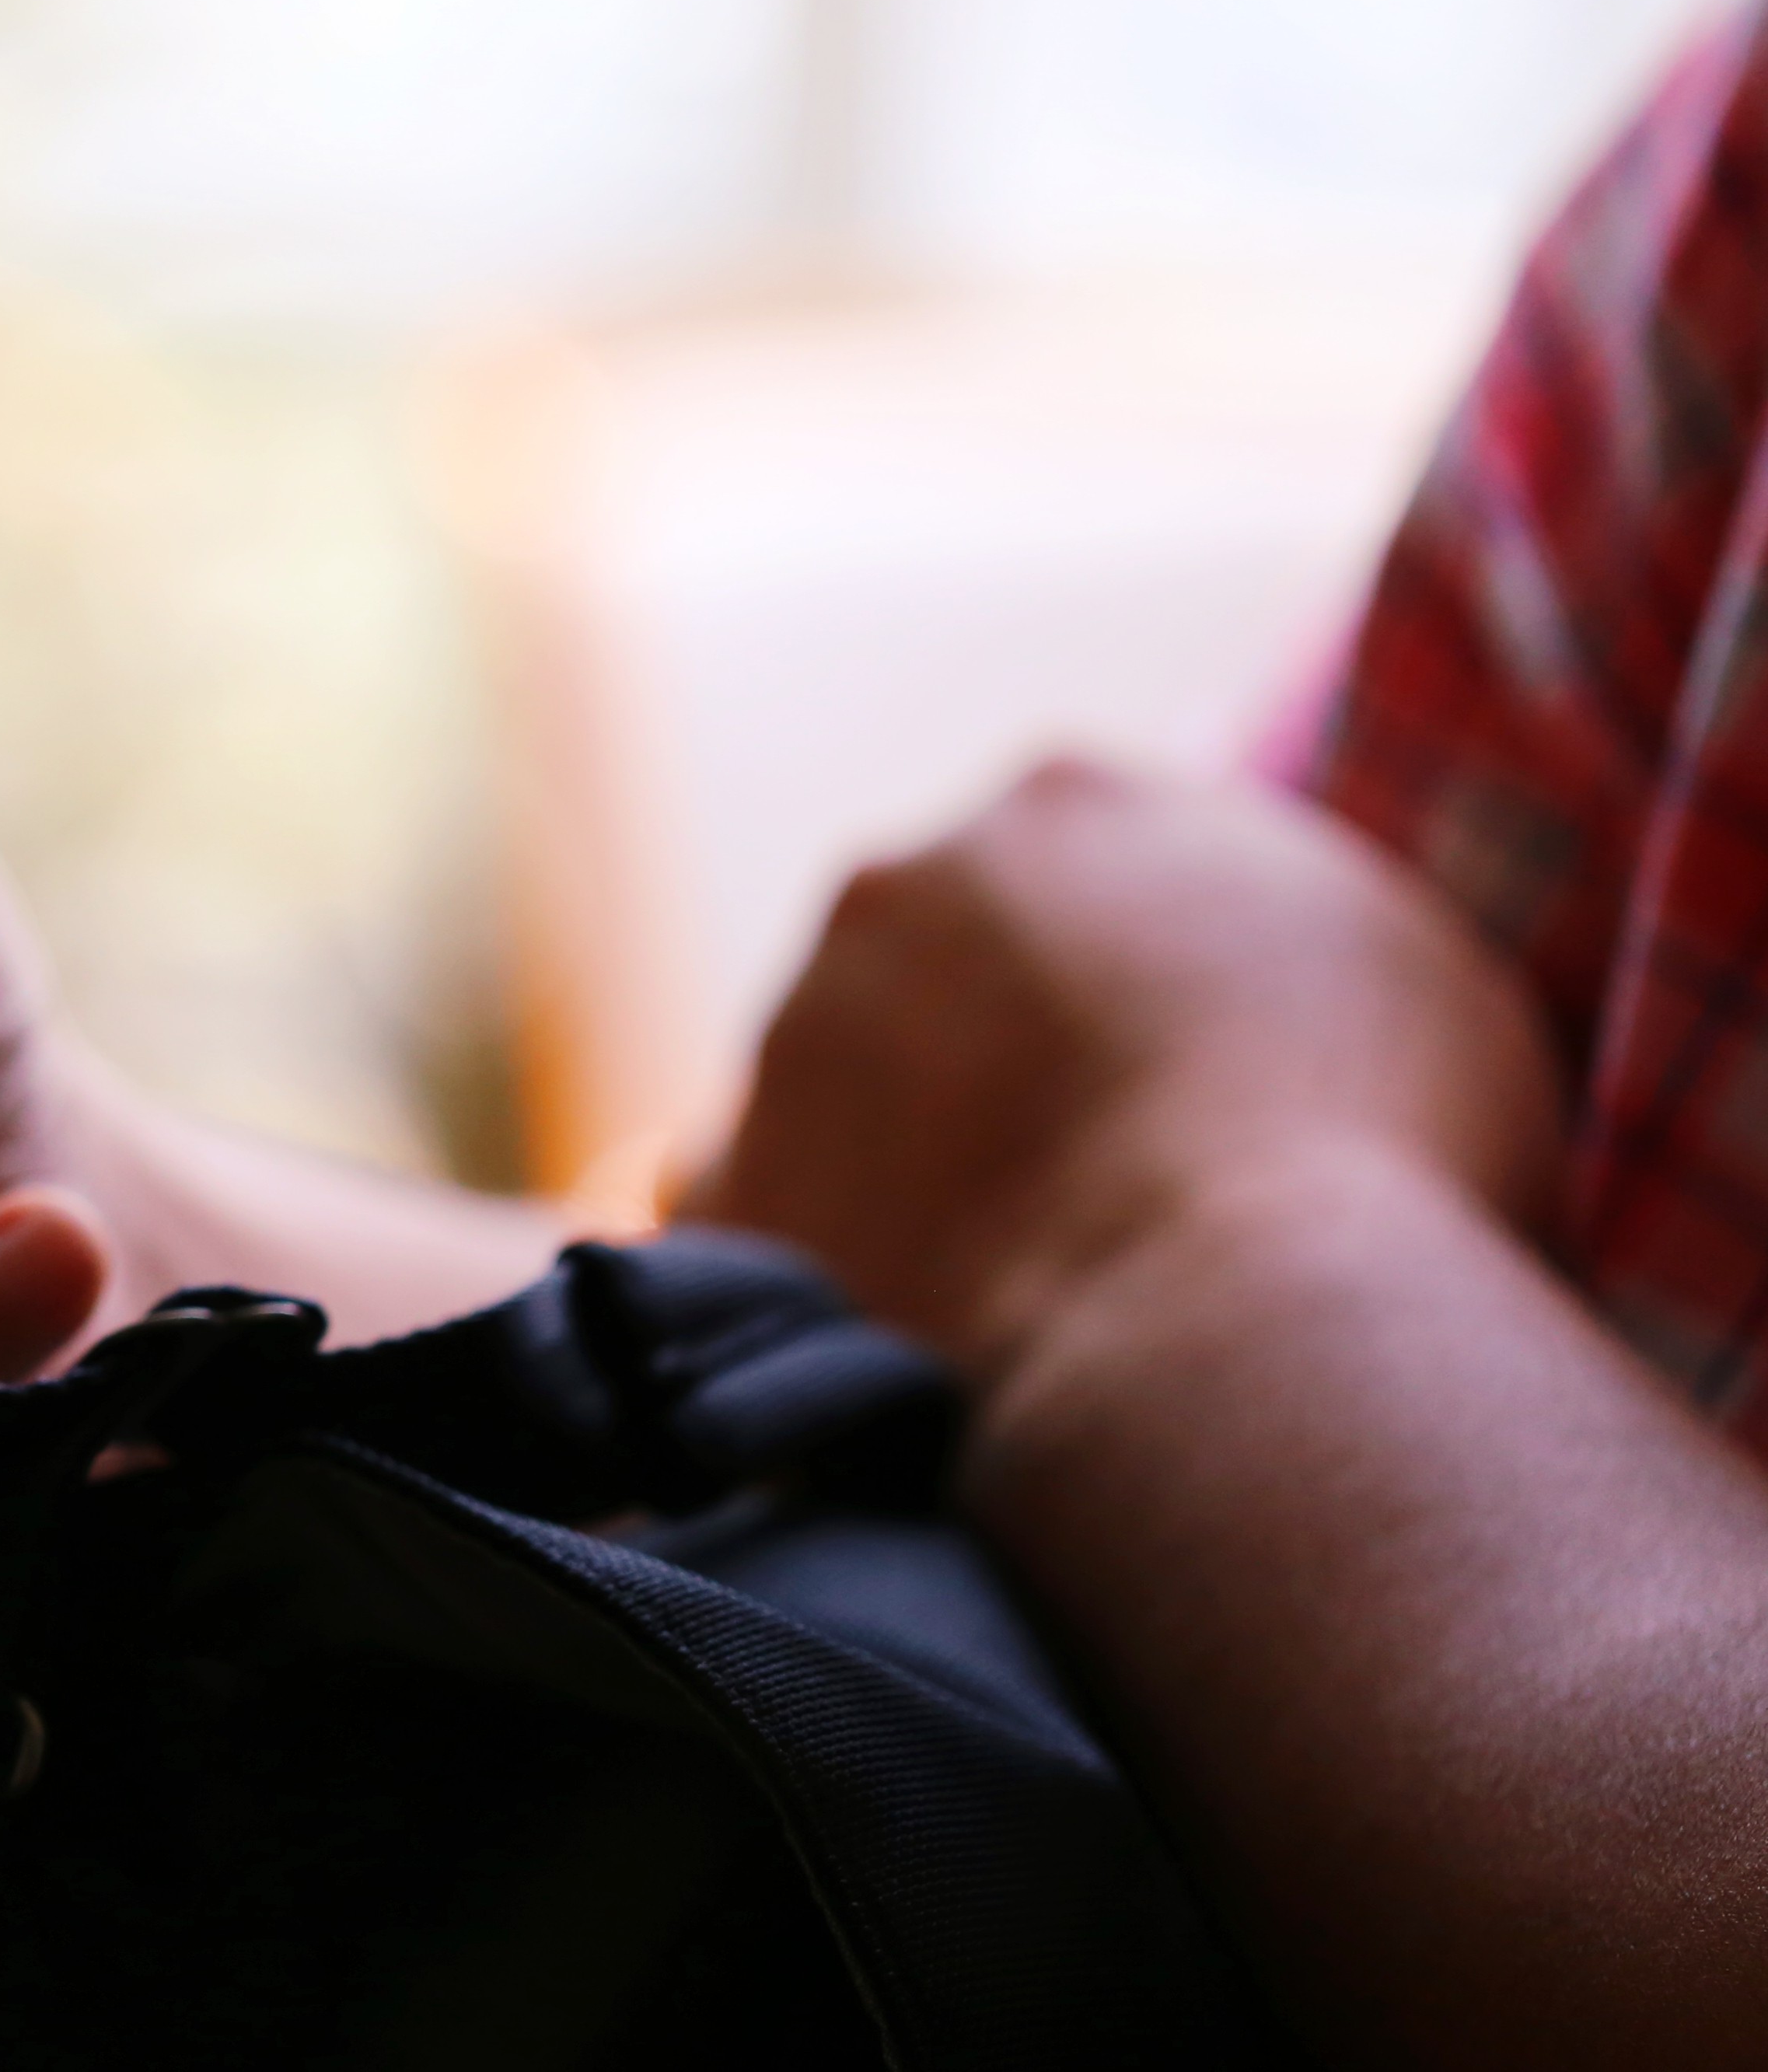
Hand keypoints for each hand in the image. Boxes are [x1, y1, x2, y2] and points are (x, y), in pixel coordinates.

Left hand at [693, 758, 1564, 1385]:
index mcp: (1071, 806)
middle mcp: (900, 883)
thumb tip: (1241, 964)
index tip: (1162, 1065)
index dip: (1120, 970)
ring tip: (1013, 1278)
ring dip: (891, 1155)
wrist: (1235, 1326)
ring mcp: (795, 1028)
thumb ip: (1284, 929)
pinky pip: (758, 1217)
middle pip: (929, 956)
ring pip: (831, 1083)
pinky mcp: (735, 1181)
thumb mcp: (1404, 974)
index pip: (1074, 856)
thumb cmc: (1380, 1152)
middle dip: (981, 1047)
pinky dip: (817, 1265)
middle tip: (1082, 1177)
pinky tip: (904, 1334)